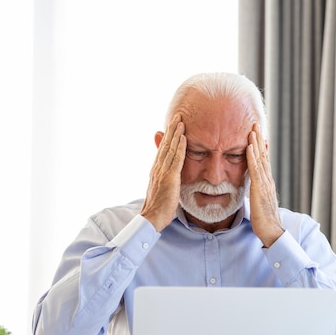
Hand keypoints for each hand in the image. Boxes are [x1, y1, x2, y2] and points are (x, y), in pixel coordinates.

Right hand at [140, 114, 186, 231]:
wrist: (152, 218)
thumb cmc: (159, 207)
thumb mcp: (162, 189)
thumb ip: (167, 179)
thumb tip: (172, 174)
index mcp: (156, 170)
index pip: (162, 149)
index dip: (168, 136)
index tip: (173, 124)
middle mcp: (157, 168)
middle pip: (165, 145)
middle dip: (171, 129)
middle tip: (177, 115)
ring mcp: (162, 172)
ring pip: (170, 149)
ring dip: (176, 134)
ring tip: (181, 121)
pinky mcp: (169, 178)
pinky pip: (176, 159)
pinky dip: (180, 147)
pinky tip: (183, 138)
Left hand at [246, 124, 284, 246]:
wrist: (271, 231)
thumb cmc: (263, 221)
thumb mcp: (258, 203)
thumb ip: (255, 194)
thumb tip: (251, 189)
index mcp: (266, 183)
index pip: (263, 161)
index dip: (260, 147)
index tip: (257, 135)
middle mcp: (267, 180)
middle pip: (263, 156)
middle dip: (259, 140)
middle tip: (256, 124)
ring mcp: (265, 184)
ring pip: (260, 159)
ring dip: (256, 143)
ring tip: (252, 129)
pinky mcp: (260, 189)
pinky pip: (255, 170)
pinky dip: (252, 157)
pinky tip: (248, 146)